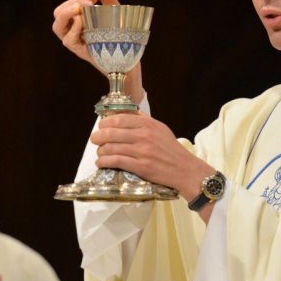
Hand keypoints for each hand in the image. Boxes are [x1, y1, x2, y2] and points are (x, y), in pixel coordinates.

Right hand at [52, 0, 119, 64]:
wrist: (124, 55)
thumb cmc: (116, 34)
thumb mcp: (113, 14)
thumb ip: (108, 1)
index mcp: (77, 16)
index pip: (77, 2)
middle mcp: (71, 27)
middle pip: (59, 12)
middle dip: (73, 2)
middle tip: (88, 2)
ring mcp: (73, 39)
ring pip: (57, 26)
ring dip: (67, 14)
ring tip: (79, 8)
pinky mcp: (78, 50)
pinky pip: (68, 39)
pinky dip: (73, 28)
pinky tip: (82, 21)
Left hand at [92, 112, 215, 201]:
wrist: (185, 169)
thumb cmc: (171, 149)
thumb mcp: (160, 128)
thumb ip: (144, 119)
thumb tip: (127, 111)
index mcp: (148, 124)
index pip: (119, 118)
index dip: (105, 122)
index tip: (101, 126)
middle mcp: (144, 136)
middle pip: (111, 133)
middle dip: (98, 137)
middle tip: (95, 140)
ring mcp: (142, 152)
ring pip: (111, 148)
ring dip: (100, 151)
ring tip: (100, 153)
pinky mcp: (141, 167)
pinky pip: (116, 161)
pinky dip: (104, 162)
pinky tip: (101, 163)